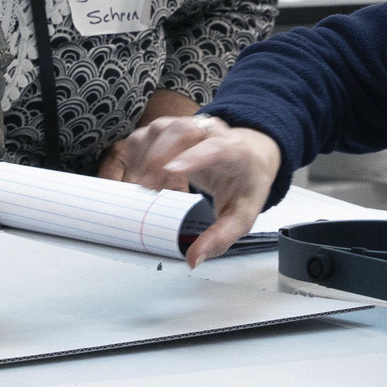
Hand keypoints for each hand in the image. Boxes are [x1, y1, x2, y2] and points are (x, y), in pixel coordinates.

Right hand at [97, 115, 282, 263]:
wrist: (249, 155)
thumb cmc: (245, 185)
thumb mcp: (242, 215)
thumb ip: (220, 237)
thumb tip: (194, 259)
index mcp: (236, 152)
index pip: (215, 149)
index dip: (193, 158)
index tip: (172, 172)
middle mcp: (212, 133)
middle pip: (182, 131)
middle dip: (159, 157)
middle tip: (149, 188)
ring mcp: (188, 127)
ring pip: (161, 128)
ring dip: (145, 156)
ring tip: (147, 185)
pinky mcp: (170, 128)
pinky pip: (146, 132)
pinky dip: (137, 152)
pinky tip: (143, 174)